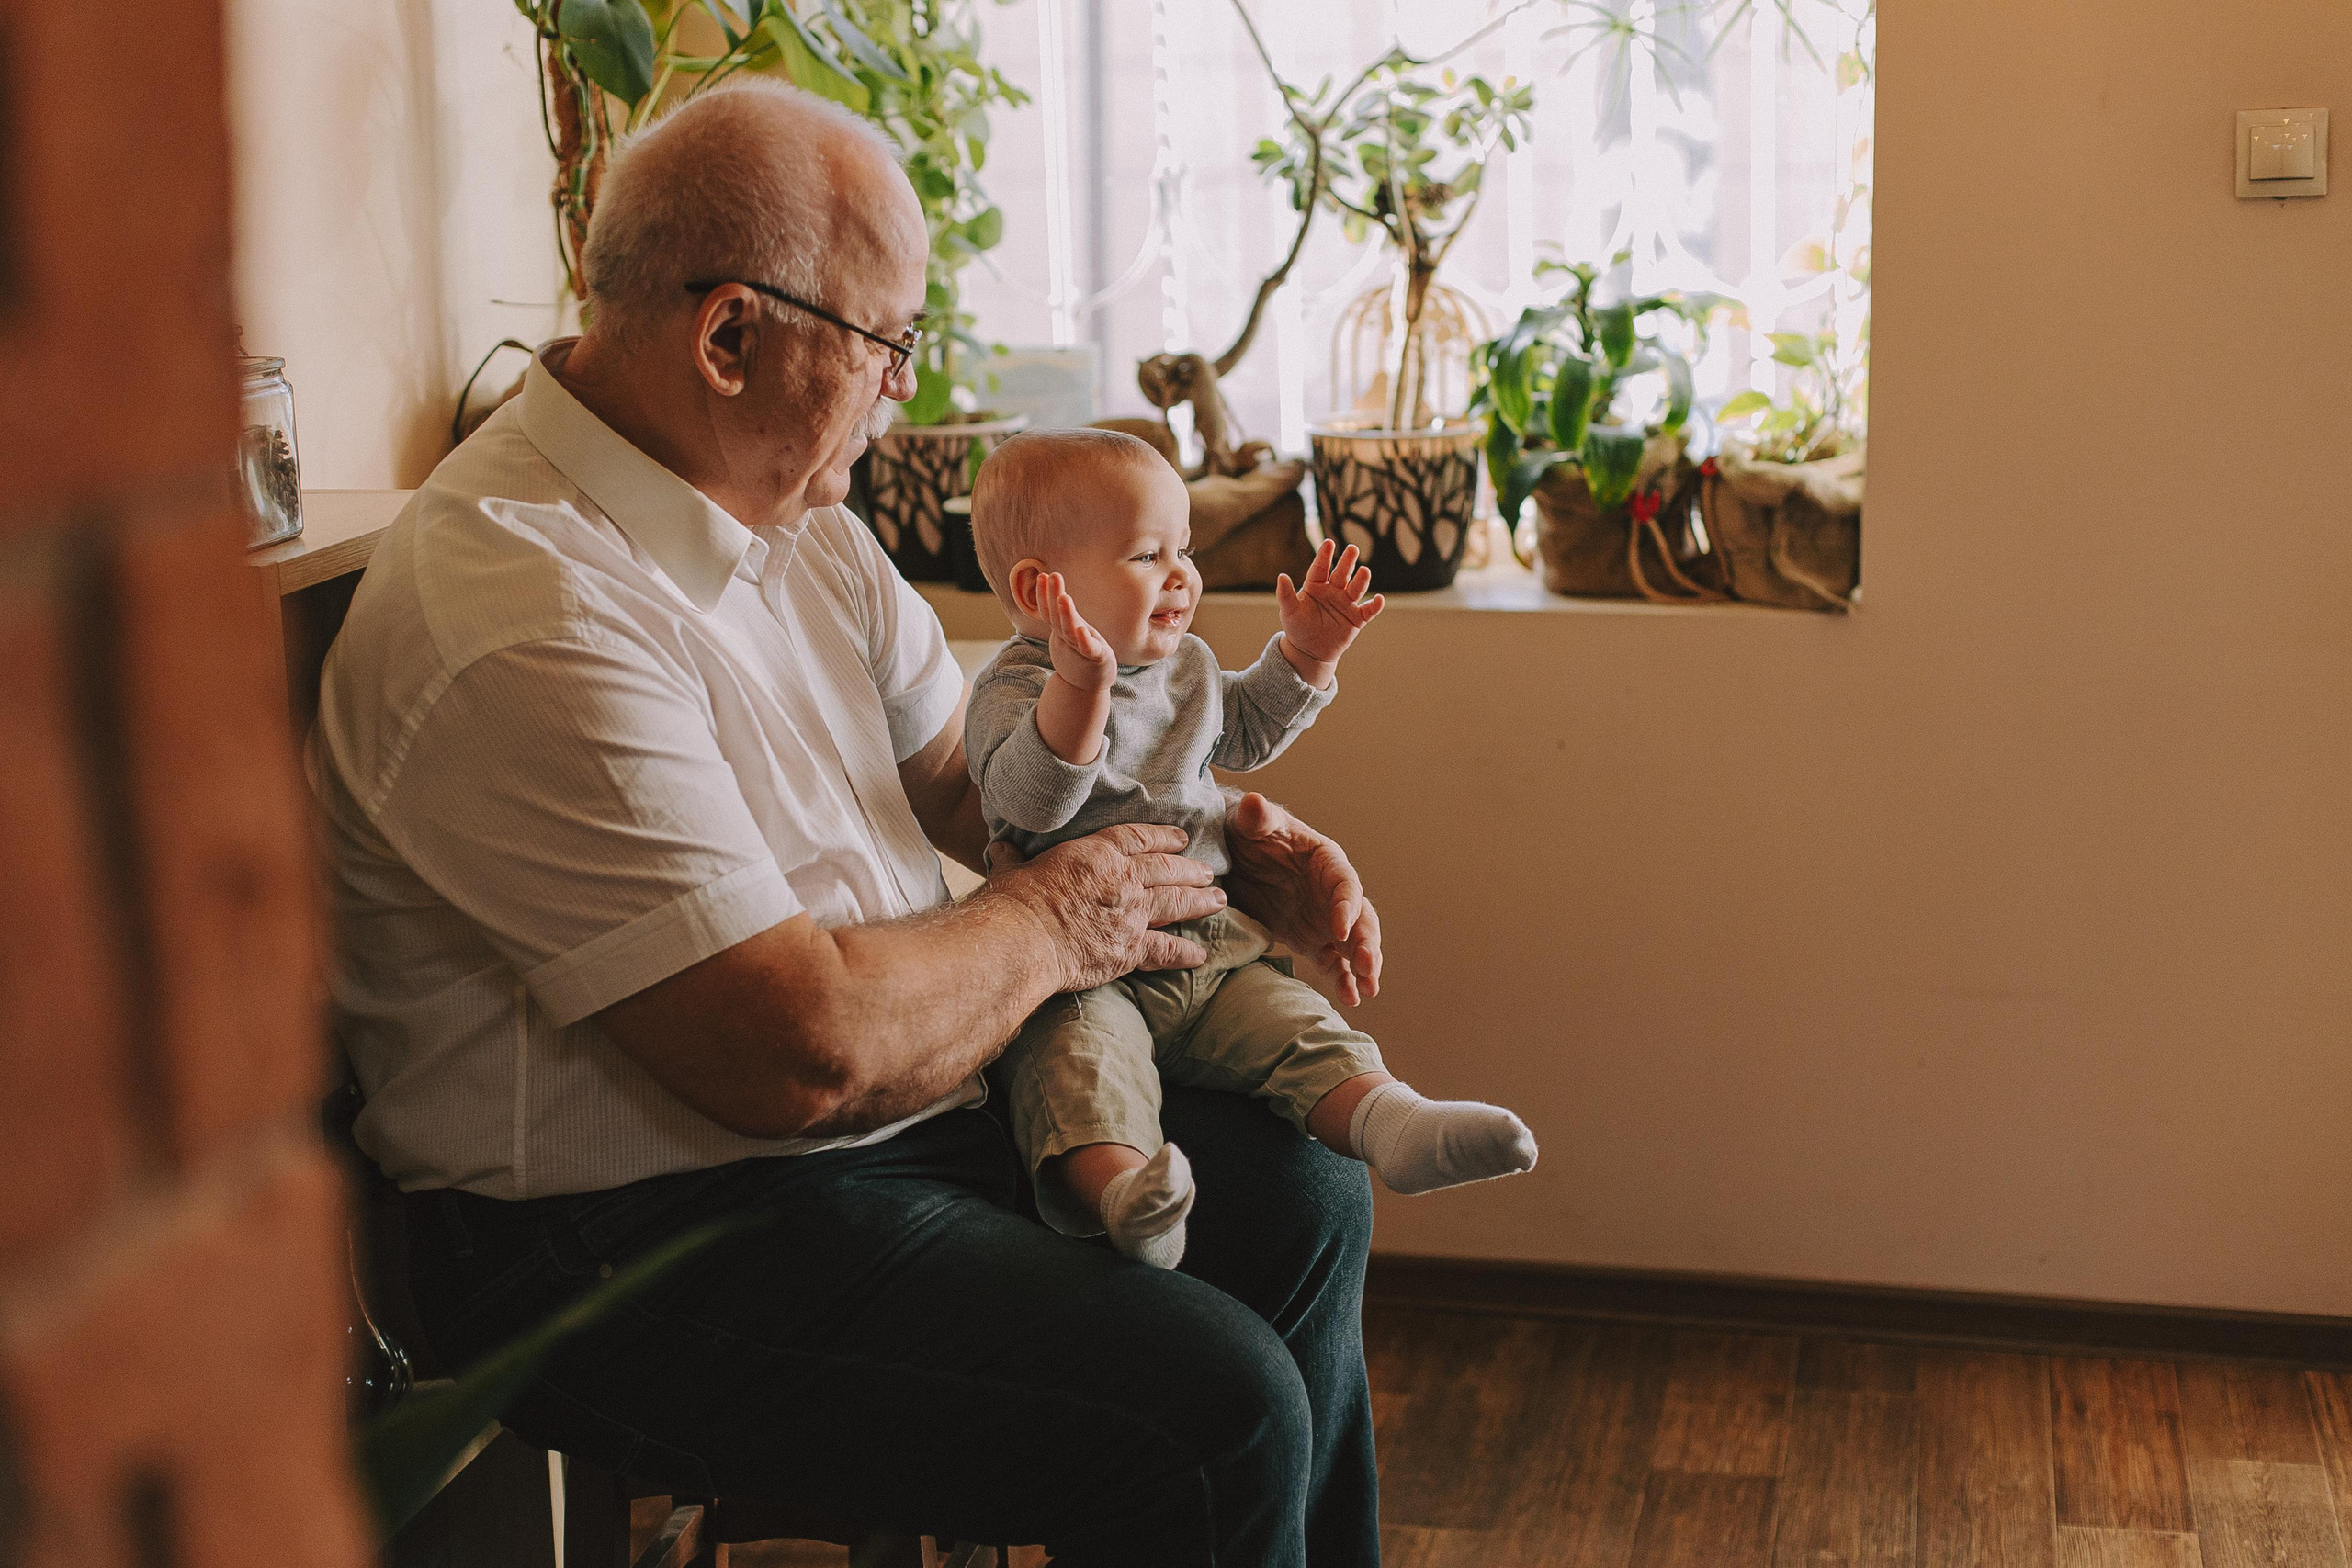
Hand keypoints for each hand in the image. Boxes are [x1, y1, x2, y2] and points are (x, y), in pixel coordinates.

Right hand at [985, 823, 1223, 989]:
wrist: (1023, 940)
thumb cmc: (1013, 903)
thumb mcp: (1011, 871)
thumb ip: (1012, 859)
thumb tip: (999, 848)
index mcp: (1095, 853)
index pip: (1137, 838)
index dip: (1162, 837)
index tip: (1179, 838)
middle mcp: (1122, 879)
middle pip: (1166, 869)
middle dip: (1190, 869)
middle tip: (1208, 871)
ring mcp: (1131, 914)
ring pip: (1176, 902)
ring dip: (1200, 900)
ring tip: (1218, 899)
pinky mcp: (1131, 949)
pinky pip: (1166, 949)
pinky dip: (1186, 953)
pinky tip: (1200, 955)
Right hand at [1041, 572, 1116, 693]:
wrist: (1085, 687)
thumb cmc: (1080, 654)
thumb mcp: (1068, 633)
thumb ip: (1062, 617)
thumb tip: (1056, 594)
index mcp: (1061, 629)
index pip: (1049, 610)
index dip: (1045, 594)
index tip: (1043, 575)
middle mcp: (1067, 637)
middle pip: (1057, 615)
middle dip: (1054, 595)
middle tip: (1053, 576)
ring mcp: (1079, 647)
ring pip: (1070, 630)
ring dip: (1067, 614)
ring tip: (1064, 597)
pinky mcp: (1095, 657)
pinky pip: (1088, 647)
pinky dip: (1084, 639)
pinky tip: (1082, 629)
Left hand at [1221, 792, 1381, 1004]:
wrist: (1235, 854)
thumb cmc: (1249, 832)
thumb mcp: (1250, 823)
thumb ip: (1256, 817)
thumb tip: (1254, 803)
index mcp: (1326, 861)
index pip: (1345, 885)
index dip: (1346, 907)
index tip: (1338, 930)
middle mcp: (1333, 893)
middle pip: (1361, 919)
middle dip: (1367, 943)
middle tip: (1368, 968)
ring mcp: (1325, 919)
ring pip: (1353, 945)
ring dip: (1363, 967)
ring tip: (1367, 991)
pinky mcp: (1312, 939)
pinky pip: (1332, 962)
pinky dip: (1342, 980)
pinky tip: (1350, 1000)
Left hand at [1276, 539, 1384, 669]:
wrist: (1309, 651)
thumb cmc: (1297, 627)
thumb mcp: (1289, 611)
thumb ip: (1285, 594)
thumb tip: (1281, 576)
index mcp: (1315, 585)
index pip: (1320, 567)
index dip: (1325, 556)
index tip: (1329, 543)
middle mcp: (1333, 591)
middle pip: (1342, 573)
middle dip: (1347, 562)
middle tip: (1353, 549)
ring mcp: (1346, 603)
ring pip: (1356, 588)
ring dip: (1361, 580)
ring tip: (1364, 571)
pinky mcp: (1356, 619)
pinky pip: (1368, 611)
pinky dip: (1375, 606)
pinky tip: (1379, 599)